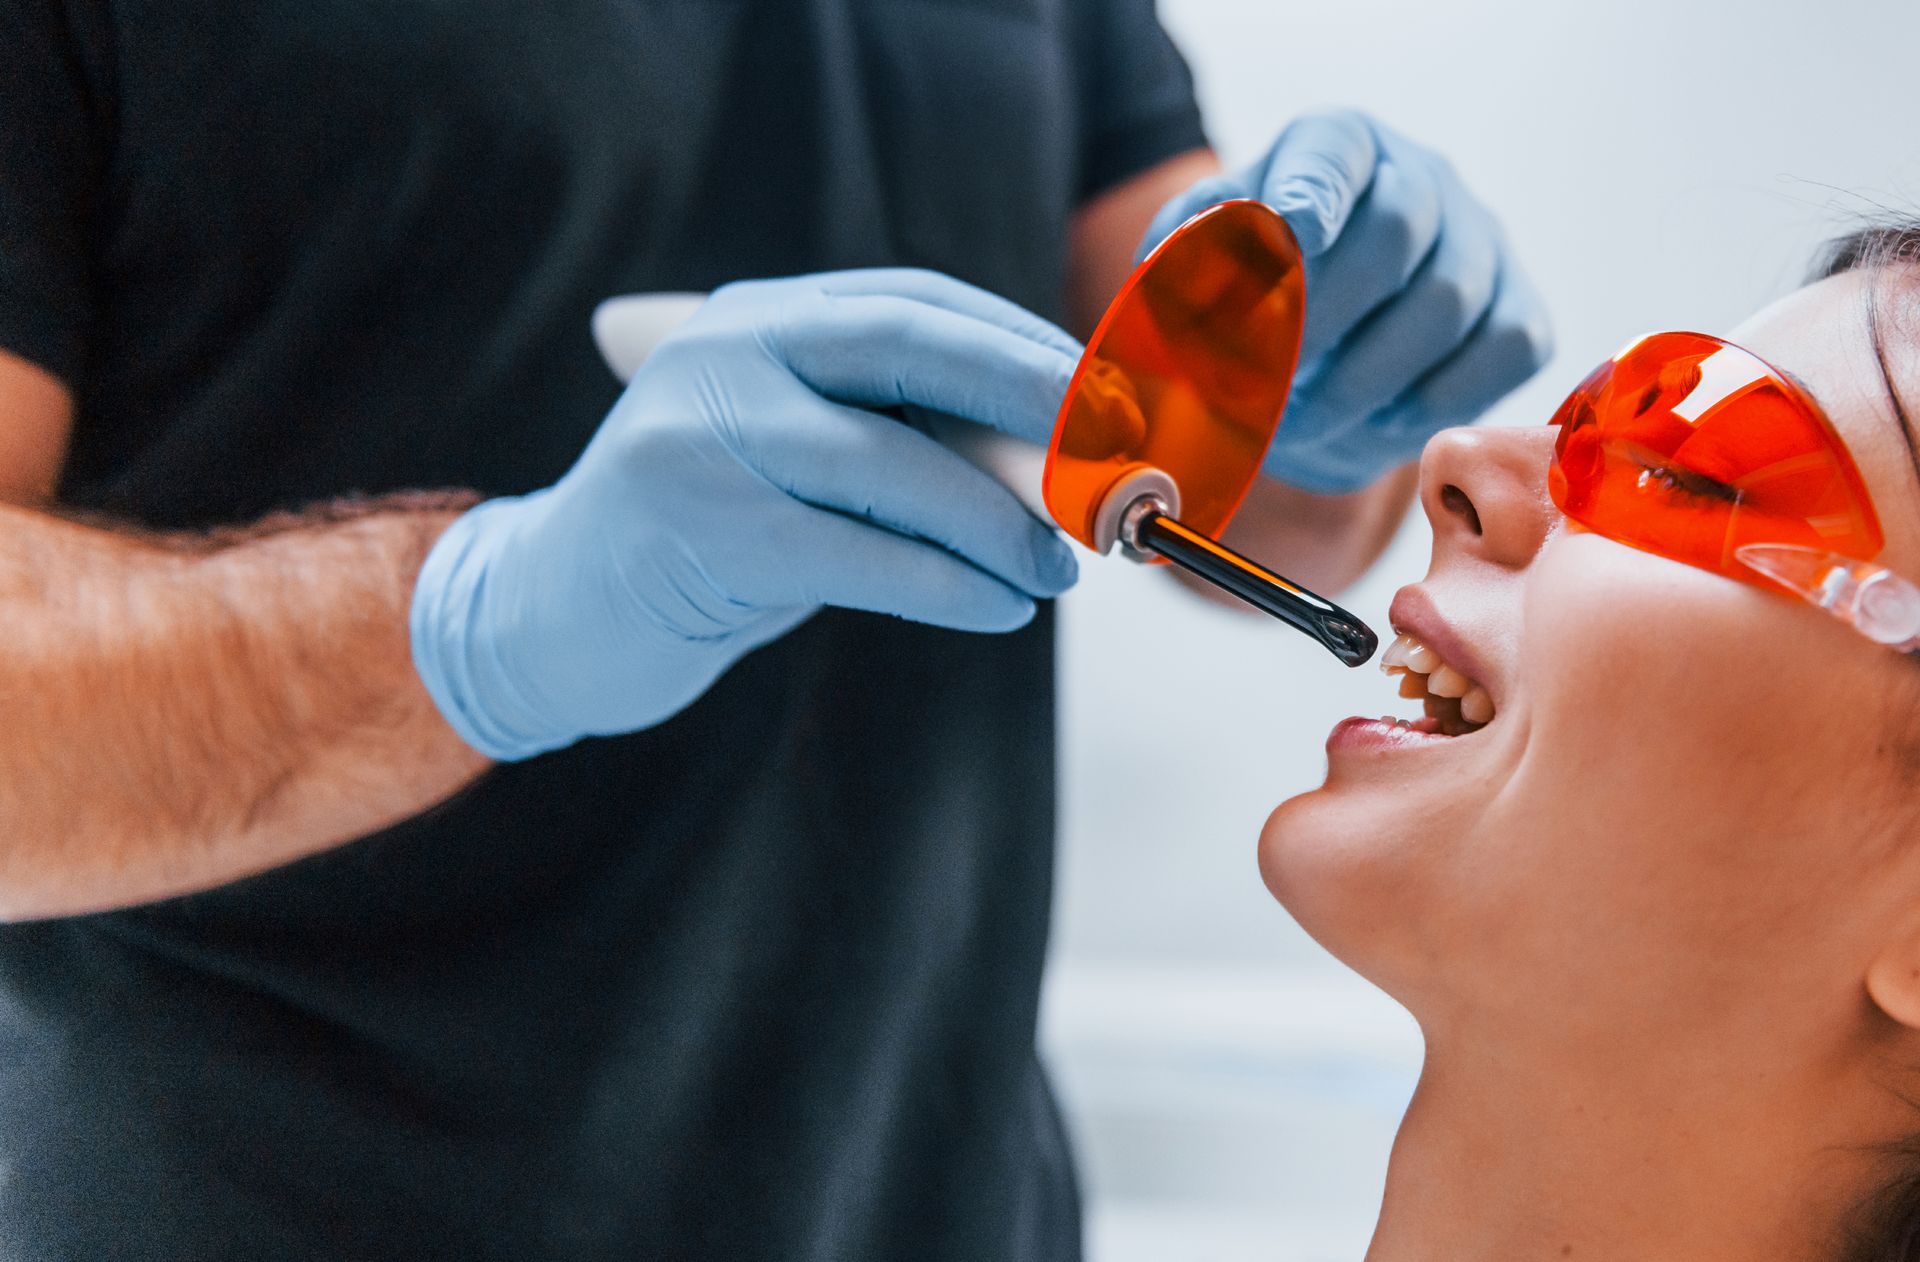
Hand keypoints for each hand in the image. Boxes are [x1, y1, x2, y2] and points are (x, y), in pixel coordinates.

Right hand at [410, 270, 1081, 760]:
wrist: (548, 616)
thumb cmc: (706, 544)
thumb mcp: (800, 469)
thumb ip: (898, 446)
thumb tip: (1058, 466)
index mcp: (756, 318)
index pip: (911, 303)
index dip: (1018, 344)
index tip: (1104, 394)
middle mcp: (725, 351)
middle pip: (907, 347)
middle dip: (1029, 394)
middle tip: (1113, 455)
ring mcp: (701, 433)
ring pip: (893, 464)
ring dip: (1000, 522)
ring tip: (1061, 570)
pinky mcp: (696, 527)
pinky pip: (859, 554)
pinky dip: (947, 584)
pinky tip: (999, 609)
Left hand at [1143, 110, 1552, 493]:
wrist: (1319, 370)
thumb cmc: (1254, 308)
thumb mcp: (1199, 272)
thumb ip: (1180, 265)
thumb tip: (1175, 282)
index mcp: (1336, 149)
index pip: (1332, 150)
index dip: (1313, 188)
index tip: (1288, 231)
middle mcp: (1421, 180)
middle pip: (1397, 227)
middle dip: (1325, 314)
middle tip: (1268, 377)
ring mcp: (1482, 244)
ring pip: (1447, 301)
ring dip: (1365, 377)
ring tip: (1301, 422)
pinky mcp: (1519, 314)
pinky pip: (1503, 353)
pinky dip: (1435, 399)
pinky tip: (1378, 423)